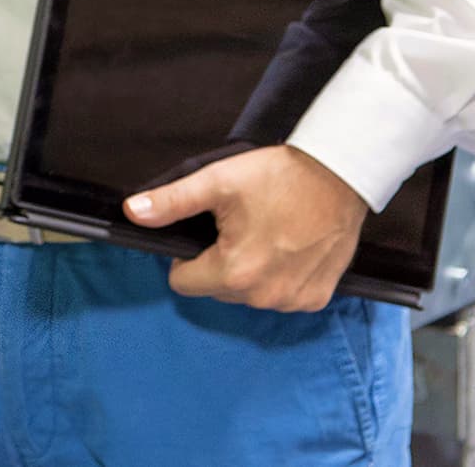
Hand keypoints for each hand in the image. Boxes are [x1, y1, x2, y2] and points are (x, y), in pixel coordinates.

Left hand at [124, 145, 366, 311]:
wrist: (340, 174)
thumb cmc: (281, 176)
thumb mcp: (218, 181)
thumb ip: (172, 202)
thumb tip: (133, 212)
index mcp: (233, 273)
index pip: (183, 283)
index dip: (186, 257)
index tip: (207, 233)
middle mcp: (263, 296)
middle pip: (216, 289)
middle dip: (220, 263)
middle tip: (241, 227)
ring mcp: (293, 301)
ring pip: (249, 295)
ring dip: (252, 272)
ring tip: (268, 234)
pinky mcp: (316, 298)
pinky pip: (283, 296)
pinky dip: (282, 277)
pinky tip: (291, 247)